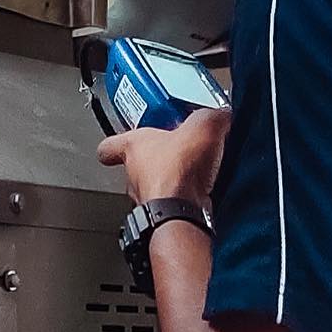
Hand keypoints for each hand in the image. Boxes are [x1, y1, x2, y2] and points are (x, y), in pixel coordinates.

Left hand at [97, 106, 230, 208]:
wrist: (182, 211)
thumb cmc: (176, 171)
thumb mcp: (201, 127)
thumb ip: (210, 117)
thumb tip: (221, 115)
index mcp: (133, 147)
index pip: (111, 145)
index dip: (117, 142)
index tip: (127, 138)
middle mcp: (134, 176)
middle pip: (136, 166)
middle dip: (157, 161)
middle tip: (176, 153)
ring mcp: (147, 199)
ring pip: (153, 188)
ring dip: (170, 183)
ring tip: (194, 175)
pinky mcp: (164, 216)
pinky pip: (172, 206)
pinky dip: (185, 201)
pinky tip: (203, 193)